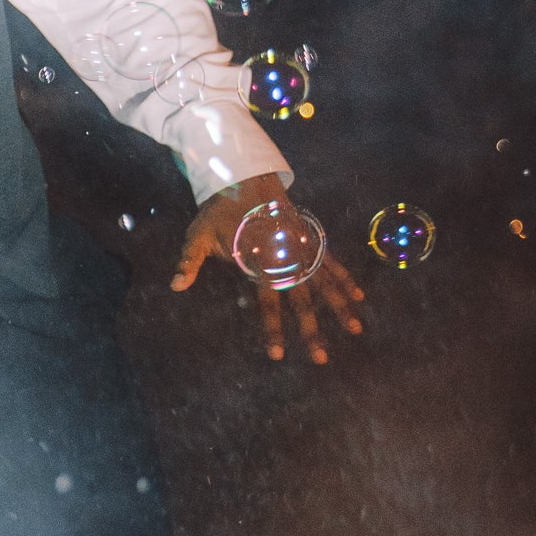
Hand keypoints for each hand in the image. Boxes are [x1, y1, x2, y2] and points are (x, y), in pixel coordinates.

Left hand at [170, 175, 365, 364]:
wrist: (246, 176)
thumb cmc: (219, 209)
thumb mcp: (199, 234)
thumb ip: (190, 261)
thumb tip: (175, 286)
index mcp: (260, 262)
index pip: (267, 304)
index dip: (272, 329)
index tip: (277, 354)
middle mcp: (285, 259)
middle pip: (302, 301)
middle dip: (312, 331)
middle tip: (320, 359)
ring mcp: (302, 248)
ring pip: (325, 284)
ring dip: (340, 308)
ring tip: (355, 330)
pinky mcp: (310, 239)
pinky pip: (331, 263)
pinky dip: (344, 279)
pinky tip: (359, 296)